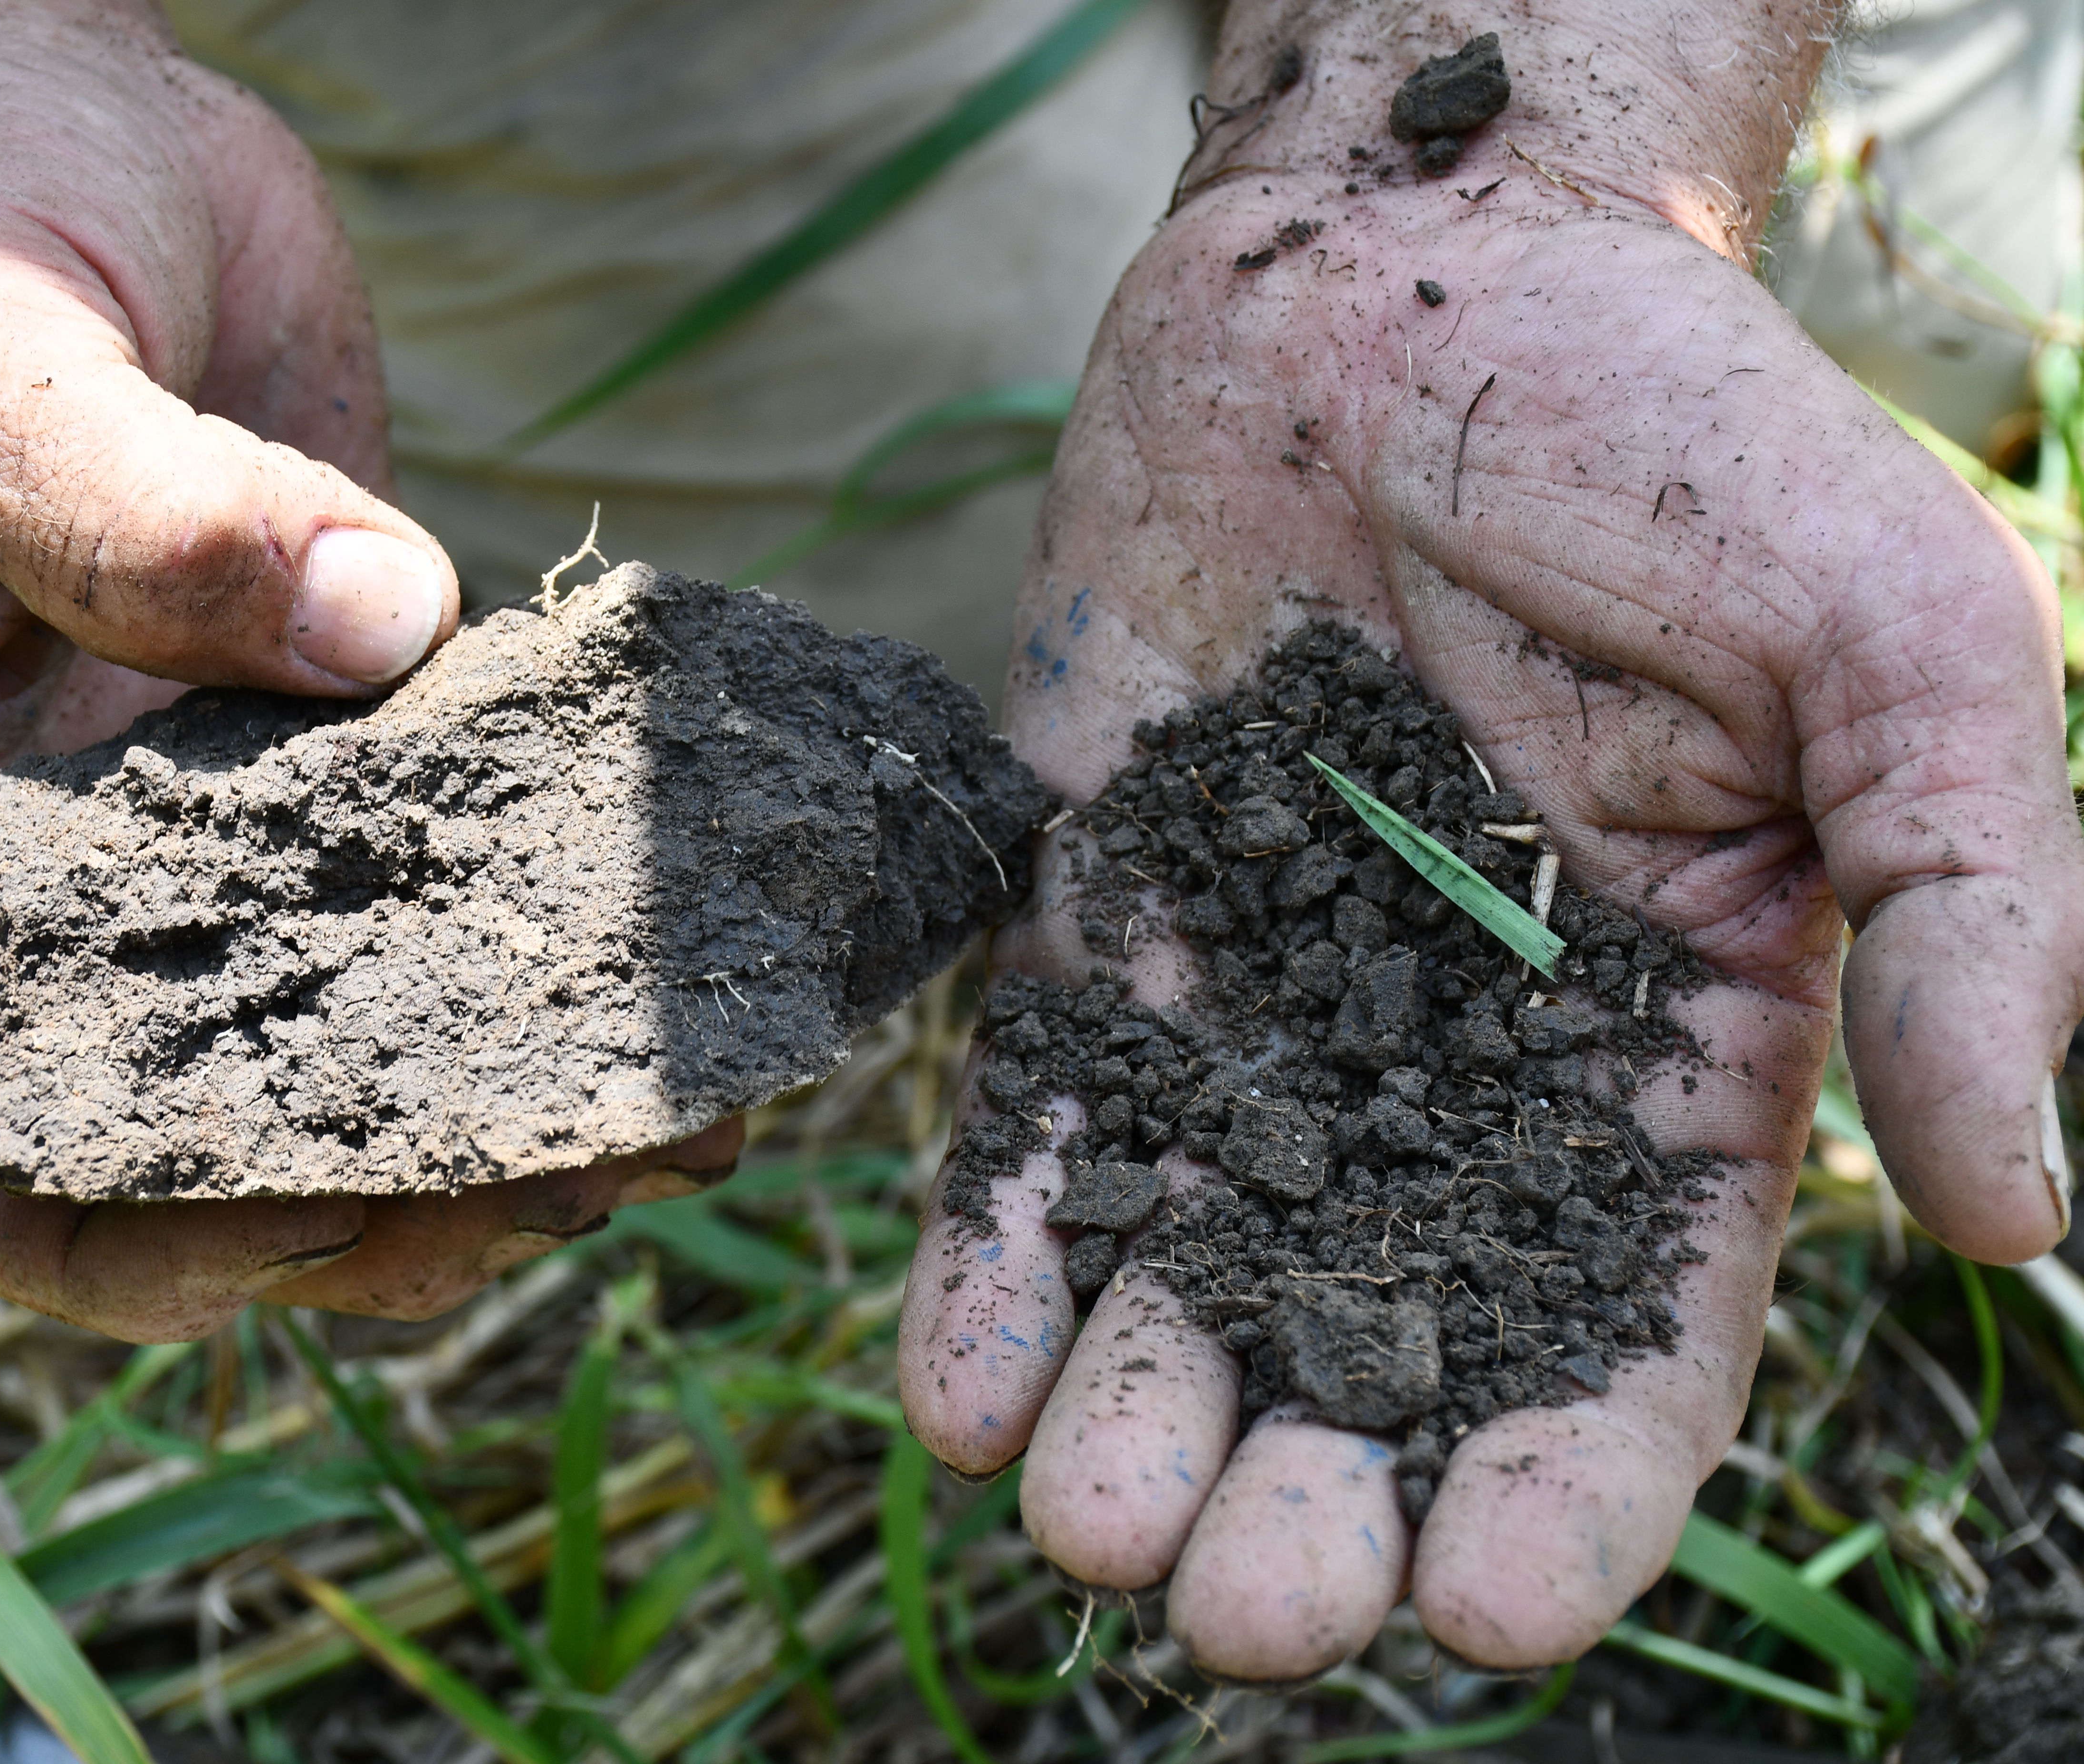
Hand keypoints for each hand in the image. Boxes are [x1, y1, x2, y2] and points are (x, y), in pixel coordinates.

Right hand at [0, 0, 732, 1338]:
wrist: (51, 116)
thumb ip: (128, 513)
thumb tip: (368, 624)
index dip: (130, 1234)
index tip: (321, 1218)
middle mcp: (58, 869)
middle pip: (201, 1142)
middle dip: (384, 1198)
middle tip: (580, 1172)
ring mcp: (215, 812)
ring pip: (351, 1044)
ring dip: (506, 1114)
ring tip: (677, 1119)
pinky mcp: (347, 729)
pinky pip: (447, 884)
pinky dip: (556, 957)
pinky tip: (689, 981)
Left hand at [901, 0, 2083, 1678]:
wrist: (1407, 281)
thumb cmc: (1675, 442)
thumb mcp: (1896, 652)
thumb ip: (1973, 921)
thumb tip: (2023, 1212)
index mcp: (1656, 1062)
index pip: (1620, 1342)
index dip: (1564, 1494)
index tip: (1493, 1612)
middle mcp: (1442, 1079)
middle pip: (1377, 1360)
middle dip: (1311, 1506)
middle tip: (1243, 1608)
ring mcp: (1256, 1013)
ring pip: (1187, 1283)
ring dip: (1129, 1430)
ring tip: (1085, 1528)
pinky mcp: (1098, 928)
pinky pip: (1038, 1132)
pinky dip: (997, 1264)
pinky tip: (958, 1388)